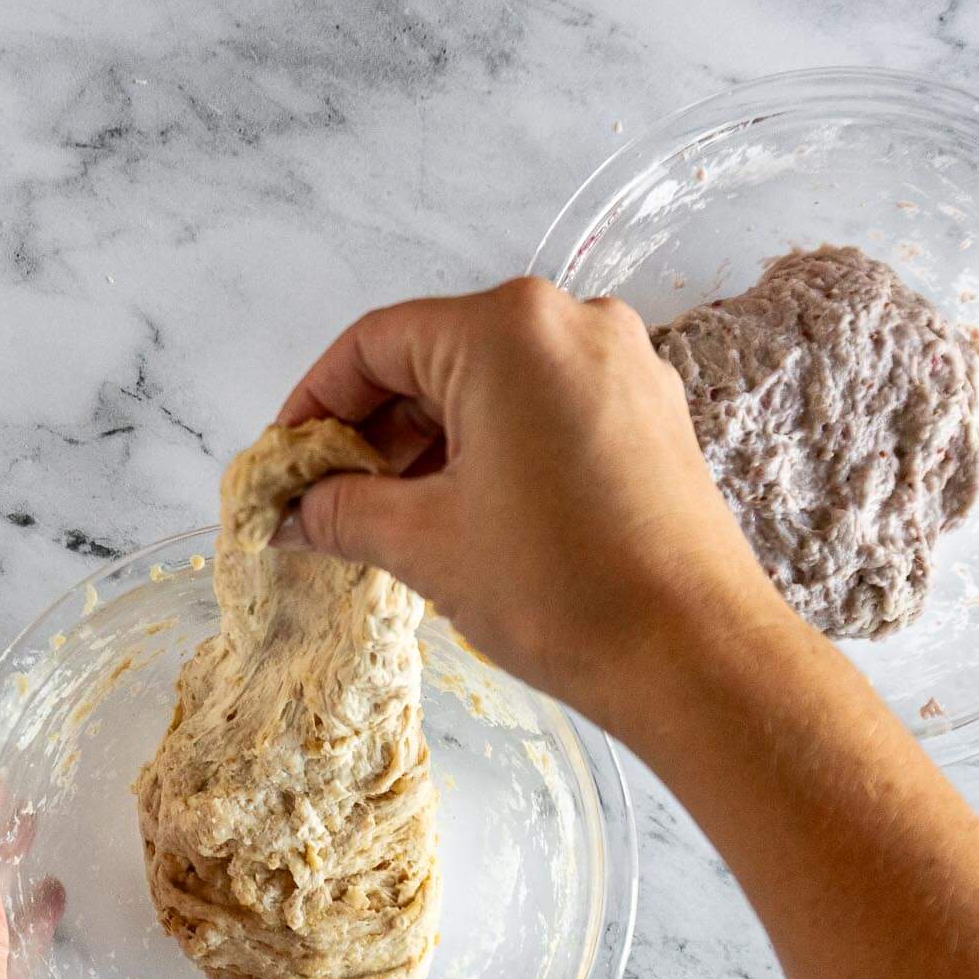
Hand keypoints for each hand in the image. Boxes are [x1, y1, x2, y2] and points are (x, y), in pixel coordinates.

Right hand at [275, 276, 795, 734]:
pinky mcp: (649, 415)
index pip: (375, 344)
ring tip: (388, 521)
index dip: (314, 404)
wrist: (694, 655)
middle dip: (373, 431)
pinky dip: (492, 451)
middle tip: (326, 502)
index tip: (284, 463)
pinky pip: (545, 411)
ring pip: (491, 387)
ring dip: (430, 445)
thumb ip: (342, 511)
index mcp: (509, 329)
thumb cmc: (563, 588)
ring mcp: (621, 366)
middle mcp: (573, 323)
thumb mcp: (425, 543)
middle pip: (435, 357)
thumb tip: (295, 513)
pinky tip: (463, 516)